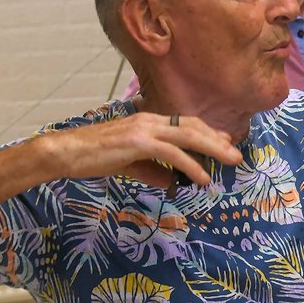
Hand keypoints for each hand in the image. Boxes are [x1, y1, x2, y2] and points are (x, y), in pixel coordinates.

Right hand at [45, 111, 242, 188]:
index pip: (185, 124)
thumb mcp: (129, 164)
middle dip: (217, 139)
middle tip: (236, 154)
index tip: (225, 143)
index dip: (207, 132)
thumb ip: (151, 170)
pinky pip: (172, 153)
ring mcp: (144, 129)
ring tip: (230, 162)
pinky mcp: (138, 142)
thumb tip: (170, 181)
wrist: (67, 153)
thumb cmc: (94, 158)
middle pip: (192, 126)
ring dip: (212, 149)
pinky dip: (191, 165)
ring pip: (187, 136)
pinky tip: (203, 177)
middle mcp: (149, 120)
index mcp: (148, 122)